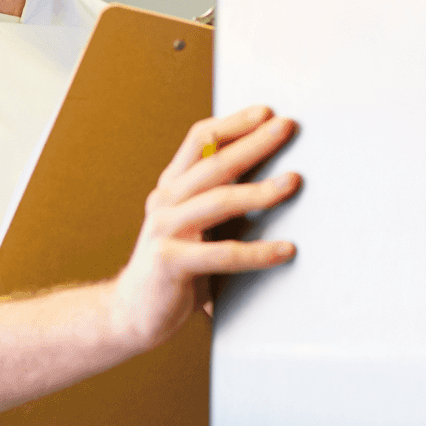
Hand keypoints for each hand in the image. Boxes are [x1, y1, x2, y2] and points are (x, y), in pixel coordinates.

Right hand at [107, 105, 300, 350]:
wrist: (132, 312)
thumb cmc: (175, 267)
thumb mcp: (194, 225)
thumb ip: (219, 200)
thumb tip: (275, 176)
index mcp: (172, 186)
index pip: (200, 138)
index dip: (234, 123)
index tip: (266, 112)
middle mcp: (166, 201)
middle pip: (214, 162)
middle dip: (253, 143)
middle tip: (285, 128)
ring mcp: (165, 229)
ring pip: (218, 201)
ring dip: (259, 191)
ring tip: (292, 183)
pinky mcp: (170, 262)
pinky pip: (221, 254)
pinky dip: (257, 252)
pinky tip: (285, 250)